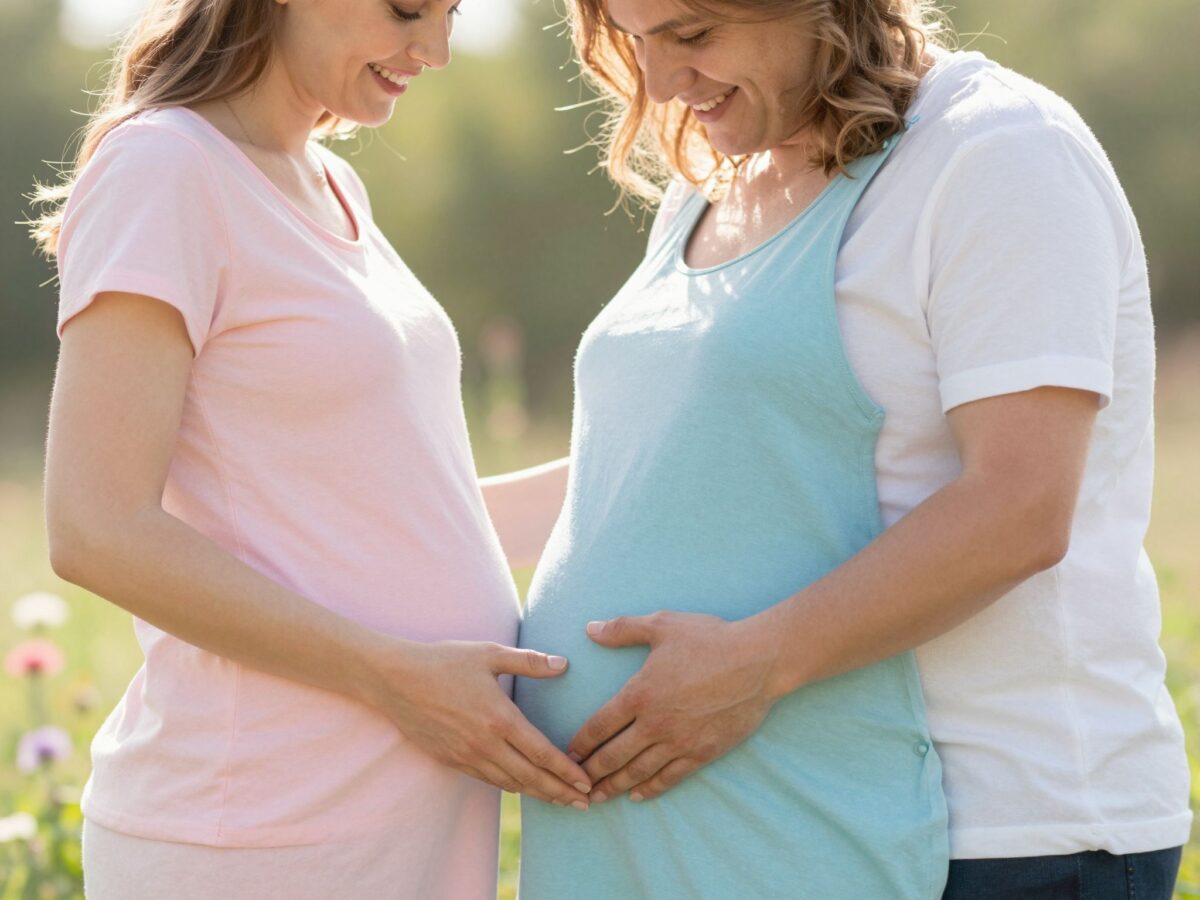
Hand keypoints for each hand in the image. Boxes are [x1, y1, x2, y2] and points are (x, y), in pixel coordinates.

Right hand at [369, 639, 592, 807]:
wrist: (394, 680)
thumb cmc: (443, 661)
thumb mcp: (488, 654)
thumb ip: (528, 661)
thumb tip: (564, 664)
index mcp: (499, 718)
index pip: (542, 753)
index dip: (567, 771)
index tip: (588, 782)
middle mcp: (485, 743)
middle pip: (531, 777)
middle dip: (560, 792)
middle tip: (585, 804)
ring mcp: (466, 756)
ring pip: (510, 783)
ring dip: (538, 794)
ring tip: (560, 800)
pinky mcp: (451, 760)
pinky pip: (487, 780)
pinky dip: (510, 787)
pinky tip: (523, 787)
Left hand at [569, 612, 780, 803]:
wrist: (758, 662)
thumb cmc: (710, 639)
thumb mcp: (662, 625)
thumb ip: (623, 628)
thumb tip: (590, 628)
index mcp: (640, 694)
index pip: (599, 726)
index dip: (581, 743)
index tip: (568, 753)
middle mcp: (655, 723)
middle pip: (613, 756)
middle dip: (590, 772)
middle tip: (574, 783)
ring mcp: (679, 742)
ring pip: (638, 772)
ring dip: (614, 786)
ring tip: (598, 797)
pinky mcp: (702, 752)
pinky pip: (670, 777)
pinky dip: (651, 789)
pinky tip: (638, 795)